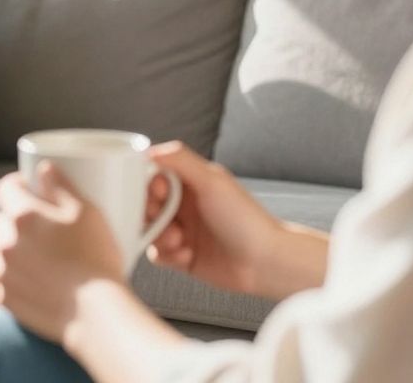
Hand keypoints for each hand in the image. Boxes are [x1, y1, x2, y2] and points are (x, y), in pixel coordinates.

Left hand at [0, 164, 124, 342]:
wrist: (96, 313)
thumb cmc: (96, 259)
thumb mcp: (87, 212)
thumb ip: (61, 185)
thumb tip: (44, 168)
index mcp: (24, 217)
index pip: (5, 187)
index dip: (18, 184)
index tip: (32, 188)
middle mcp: (6, 243)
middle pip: (1, 220)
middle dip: (17, 218)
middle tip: (44, 226)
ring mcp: (4, 273)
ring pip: (1, 251)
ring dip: (15, 250)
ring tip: (45, 258)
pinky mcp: (7, 300)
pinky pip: (5, 281)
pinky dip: (18, 278)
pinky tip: (42, 282)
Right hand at [145, 141, 281, 294]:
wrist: (265, 262)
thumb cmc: (245, 219)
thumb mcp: (212, 181)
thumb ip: (180, 160)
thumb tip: (149, 150)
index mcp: (192, 182)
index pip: (155, 175)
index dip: (149, 183)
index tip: (158, 191)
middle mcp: (185, 205)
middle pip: (147, 204)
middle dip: (150, 212)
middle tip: (161, 218)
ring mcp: (184, 231)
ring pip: (149, 230)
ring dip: (159, 236)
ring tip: (178, 240)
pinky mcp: (183, 256)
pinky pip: (158, 254)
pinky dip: (167, 255)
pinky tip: (187, 256)